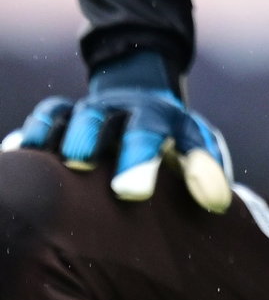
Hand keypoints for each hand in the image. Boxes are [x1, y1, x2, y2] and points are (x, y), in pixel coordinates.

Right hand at [9, 52, 234, 212]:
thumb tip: (218, 203)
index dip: (140, 158)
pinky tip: (18, 156)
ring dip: (59, 137)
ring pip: (68, 115)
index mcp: (159, 117)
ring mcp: (90, 110)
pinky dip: (32, 134)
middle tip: (82, 166)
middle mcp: (121, 110)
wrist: (145, 96)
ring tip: (55, 164)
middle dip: (89, 141)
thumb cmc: (173, 138)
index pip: (150, 132)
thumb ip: (206, 171)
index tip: (131, 192)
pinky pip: (45, 117)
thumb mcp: (196, 146)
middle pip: (99, 118)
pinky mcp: (64, 115)